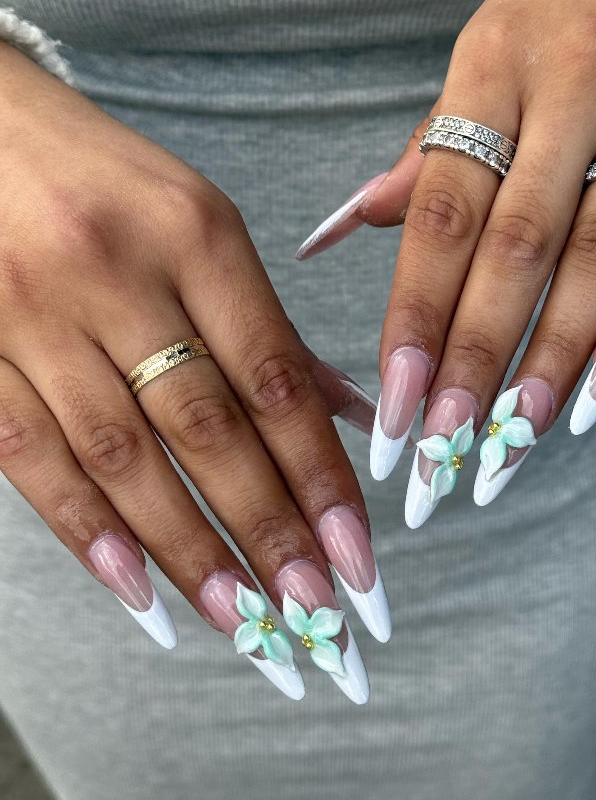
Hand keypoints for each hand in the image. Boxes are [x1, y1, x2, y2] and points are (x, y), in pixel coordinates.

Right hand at [0, 45, 389, 703]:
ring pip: (123, 457)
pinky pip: (30, 455)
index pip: (273, 377)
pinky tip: (135, 590)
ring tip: (243, 621)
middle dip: (268, 528)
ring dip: (188, 549)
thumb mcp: (201, 223)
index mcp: (195, 234)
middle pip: (207, 427)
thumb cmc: (106, 178)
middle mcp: (119, 274)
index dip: (319, 473)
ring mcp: (37, 313)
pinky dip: (85, 530)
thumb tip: (344, 412)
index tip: (358, 551)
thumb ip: (266, 323)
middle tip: (316, 610)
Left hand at [295, 0, 595, 523]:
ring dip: (551, 359)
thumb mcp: (494, 45)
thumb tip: (344, 228)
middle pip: (514, 246)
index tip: (389, 405)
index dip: (414, 313)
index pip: (443, 209)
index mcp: (494, 60)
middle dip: (472, 359)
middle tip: (438, 454)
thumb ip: (433, 146)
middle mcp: (573, 81)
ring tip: (509, 442)